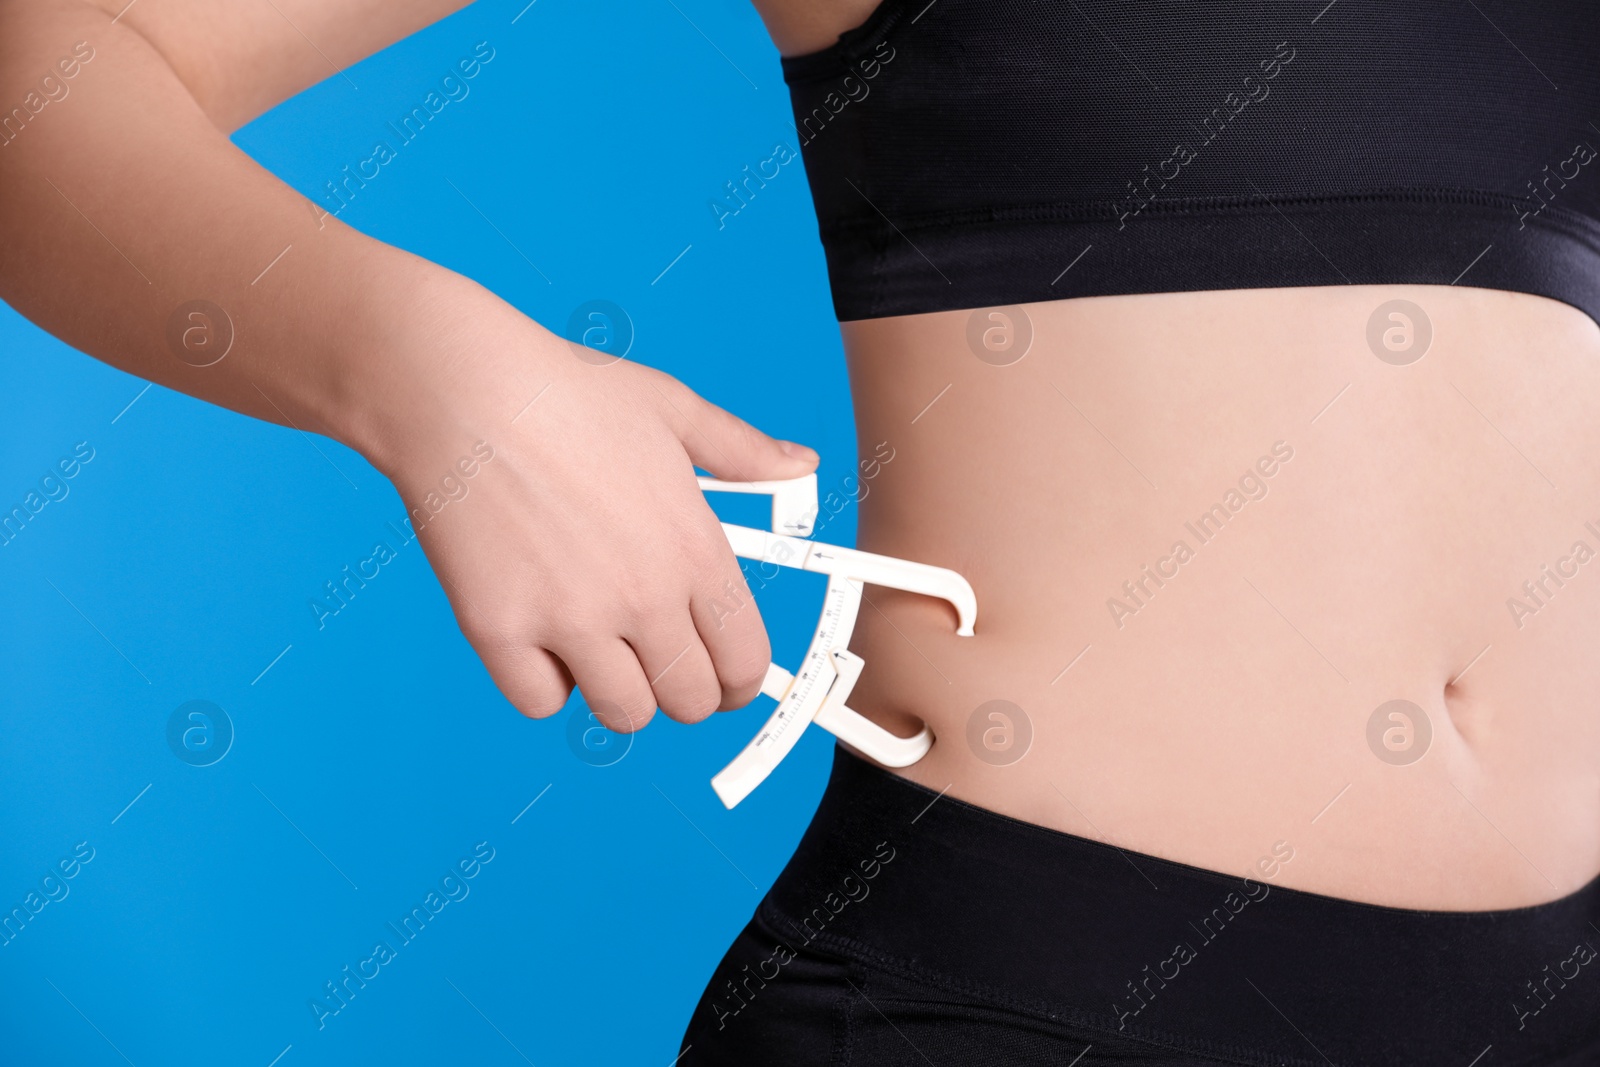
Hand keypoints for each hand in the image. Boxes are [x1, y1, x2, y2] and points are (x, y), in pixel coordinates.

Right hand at [363, 278, 818, 732]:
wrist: (462, 388)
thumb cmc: (566, 391)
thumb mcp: (674, 409)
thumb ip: (743, 450)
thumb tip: (800, 463)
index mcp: (695, 548)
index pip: (745, 659)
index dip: (743, 679)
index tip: (728, 677)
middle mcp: (642, 595)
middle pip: (691, 701)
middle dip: (685, 689)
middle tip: (662, 661)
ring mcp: (570, 618)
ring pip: (623, 714)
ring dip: (620, 693)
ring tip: (603, 650)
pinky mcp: (500, 630)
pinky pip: (541, 702)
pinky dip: (545, 684)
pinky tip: (542, 638)